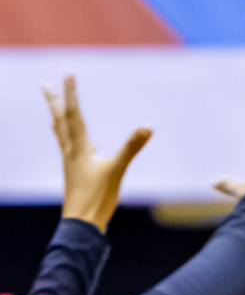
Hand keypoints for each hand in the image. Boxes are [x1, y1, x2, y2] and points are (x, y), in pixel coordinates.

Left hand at [44, 75, 152, 231]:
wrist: (82, 221)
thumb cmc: (97, 197)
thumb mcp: (117, 170)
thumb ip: (131, 147)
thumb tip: (147, 128)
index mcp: (79, 147)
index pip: (74, 113)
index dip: (71, 92)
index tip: (68, 73)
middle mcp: (71, 150)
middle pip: (61, 120)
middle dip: (55, 101)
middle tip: (46, 84)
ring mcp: (70, 161)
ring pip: (60, 132)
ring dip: (56, 116)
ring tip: (52, 106)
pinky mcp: (73, 171)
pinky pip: (65, 146)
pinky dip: (62, 135)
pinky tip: (66, 139)